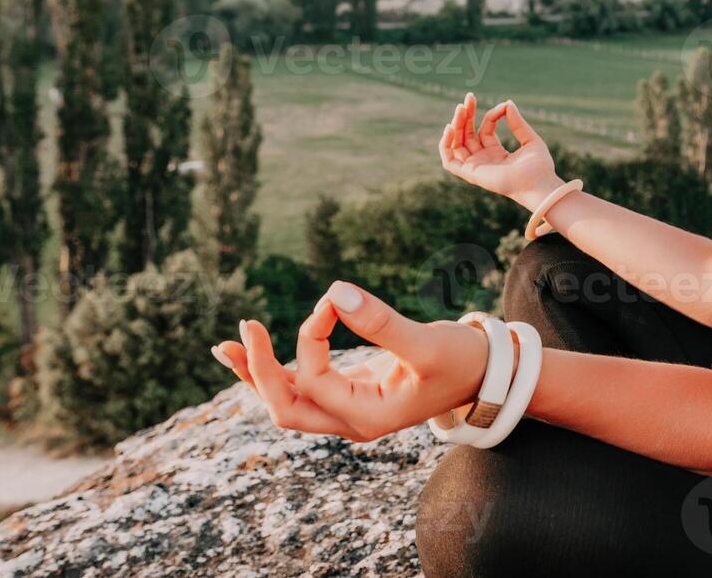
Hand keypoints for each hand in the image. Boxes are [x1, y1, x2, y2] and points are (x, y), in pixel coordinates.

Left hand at [211, 281, 510, 443]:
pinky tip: (251, 352)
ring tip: (224, 347)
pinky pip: (303, 387)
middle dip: (259, 371)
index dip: (311, 336)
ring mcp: (349, 410)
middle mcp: (352, 421)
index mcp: (368, 417)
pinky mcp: (351, 392)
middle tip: (242, 332)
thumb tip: (334, 290)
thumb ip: (380, 321)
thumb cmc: (462, 360)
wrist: (487, 375)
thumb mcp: (425, 341)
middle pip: (286, 408)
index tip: (331, 300)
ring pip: (288, 401)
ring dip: (257, 373)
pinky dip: (276, 370)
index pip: (315, 379)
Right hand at [439, 92, 562, 208]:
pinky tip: (450, 128)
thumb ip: (517, 122)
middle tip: (469, 97)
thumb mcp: (530, 139)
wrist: (539, 184)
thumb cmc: (539, 167)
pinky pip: (450, 161)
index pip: (486, 129)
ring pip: (457, 144)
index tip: (503, 106)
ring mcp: (476, 167)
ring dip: (456, 125)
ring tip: (461, 108)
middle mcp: (484, 160)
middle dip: (466, 115)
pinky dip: (445, 145)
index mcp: (497, 153)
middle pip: (467, 134)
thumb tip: (507, 102)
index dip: (491, 115)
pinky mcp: (471, 174)